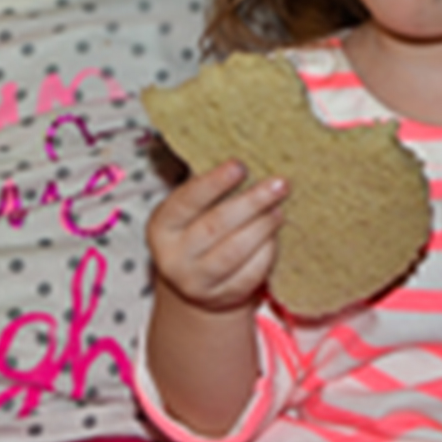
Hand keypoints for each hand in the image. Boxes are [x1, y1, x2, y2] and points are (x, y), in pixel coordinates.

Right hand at [146, 159, 288, 312]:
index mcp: (162, 226)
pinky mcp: (223, 297)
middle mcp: (174, 257)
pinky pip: (250, 273)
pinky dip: (267, 252)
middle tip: (279, 184)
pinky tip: (276, 235)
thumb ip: (209, 183)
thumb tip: (242, 145)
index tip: (240, 165)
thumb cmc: (198, 228)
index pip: (188, 200)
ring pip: (235, 252)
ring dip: (262, 227)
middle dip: (251, 202)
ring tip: (279, 208)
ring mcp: (197, 282)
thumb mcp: (192, 207)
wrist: (197, 281)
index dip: (215, 182)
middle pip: (215, 226)